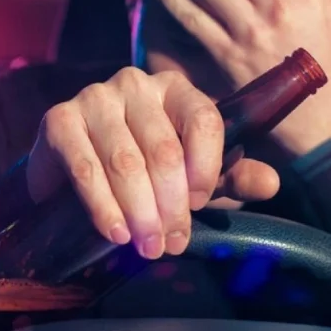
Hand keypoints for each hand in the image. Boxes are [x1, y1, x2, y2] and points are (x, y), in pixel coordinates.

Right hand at [26, 67, 279, 259]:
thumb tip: (271, 184)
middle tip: (170, 244)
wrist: (71, 176)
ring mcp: (94, 98)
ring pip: (125, 162)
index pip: (203, 119)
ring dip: (139, 212)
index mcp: (175, 90)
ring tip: (146, 247)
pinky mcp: (59, 120)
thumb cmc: (141, 173)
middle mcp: (135, 84)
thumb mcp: (192, 177)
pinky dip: (102, 206)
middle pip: (163, 149)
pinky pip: (85, 168)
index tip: (199, 205)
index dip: (206, 168)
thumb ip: (232, 178)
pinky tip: (114, 232)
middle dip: (170, 205)